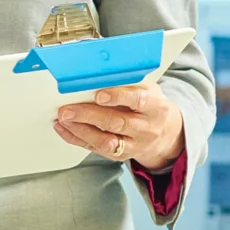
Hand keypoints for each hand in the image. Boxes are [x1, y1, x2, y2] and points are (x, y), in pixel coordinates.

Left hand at [54, 83, 184, 170]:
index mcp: (155, 107)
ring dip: (80, 130)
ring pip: (106, 141)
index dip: (118, 97)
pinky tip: (64, 128)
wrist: (166, 134)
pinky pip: (95, 149)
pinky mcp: (120, 155)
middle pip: (117, 123)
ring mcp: (134, 145)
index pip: (138, 101)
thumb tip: (97, 75)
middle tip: (68, 109)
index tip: (99, 95)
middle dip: (89, 115)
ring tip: (63, 119)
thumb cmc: (150, 106)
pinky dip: (76, 138)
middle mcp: (146, 128)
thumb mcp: (148, 90)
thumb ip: (128, 84)